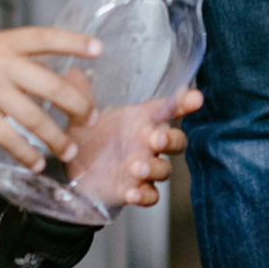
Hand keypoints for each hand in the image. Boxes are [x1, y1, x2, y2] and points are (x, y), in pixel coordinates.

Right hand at [0, 29, 100, 170]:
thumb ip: (10, 55)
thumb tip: (44, 65)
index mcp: (3, 43)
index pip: (45, 37)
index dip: (74, 42)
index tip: (98, 49)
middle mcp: (0, 65)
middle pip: (51, 86)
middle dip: (77, 105)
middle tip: (90, 119)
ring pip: (35, 118)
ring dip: (56, 138)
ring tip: (69, 151)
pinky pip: (10, 139)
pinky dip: (26, 154)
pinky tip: (35, 163)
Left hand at [68, 88, 203, 209]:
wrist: (73, 174)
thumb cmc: (86, 139)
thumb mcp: (80, 118)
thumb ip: (79, 96)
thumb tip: (72, 71)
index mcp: (139, 121)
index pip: (167, 109)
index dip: (184, 103)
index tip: (196, 98)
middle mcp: (146, 144)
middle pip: (176, 141)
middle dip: (171, 139)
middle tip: (155, 138)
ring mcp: (143, 169)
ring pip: (164, 169)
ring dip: (154, 167)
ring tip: (136, 166)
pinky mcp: (135, 190)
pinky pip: (151, 195)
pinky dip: (145, 195)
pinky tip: (132, 193)